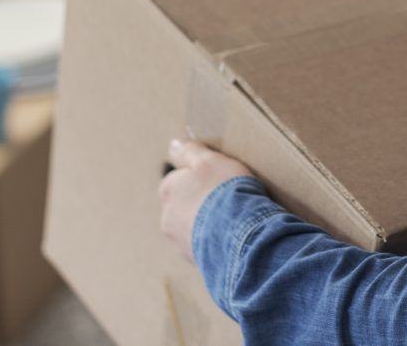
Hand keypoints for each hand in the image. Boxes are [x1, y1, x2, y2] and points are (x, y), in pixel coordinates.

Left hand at [159, 138, 255, 261]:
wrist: (239, 233)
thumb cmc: (224, 191)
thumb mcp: (209, 160)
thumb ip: (190, 152)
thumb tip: (173, 145)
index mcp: (168, 190)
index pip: (178, 181)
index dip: (199, 179)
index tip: (218, 180)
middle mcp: (167, 218)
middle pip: (185, 206)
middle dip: (201, 205)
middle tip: (227, 201)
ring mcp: (180, 242)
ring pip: (194, 229)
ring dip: (209, 226)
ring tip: (234, 222)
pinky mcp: (196, 261)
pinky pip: (207, 248)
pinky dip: (217, 243)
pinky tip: (235, 238)